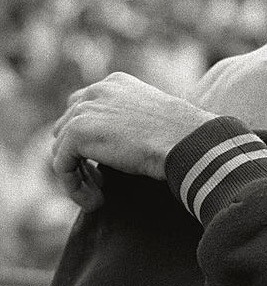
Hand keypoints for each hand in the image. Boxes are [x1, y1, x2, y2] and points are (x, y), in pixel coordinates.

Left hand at [52, 72, 215, 210]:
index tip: (105, 165)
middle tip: (101, 183)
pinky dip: (74, 188)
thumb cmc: (179, 135)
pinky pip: (62, 166)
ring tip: (99, 195)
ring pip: (62, 149)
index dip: (89, 141)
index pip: (84, 109)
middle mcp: (97, 90)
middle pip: (66, 127)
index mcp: (115, 84)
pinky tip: (97, 201)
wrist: (185, 139)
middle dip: (79, 157)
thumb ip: (125, 122)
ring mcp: (85, 108)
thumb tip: (111, 145)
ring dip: (78, 175)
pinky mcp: (77, 131)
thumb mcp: (150, 119)